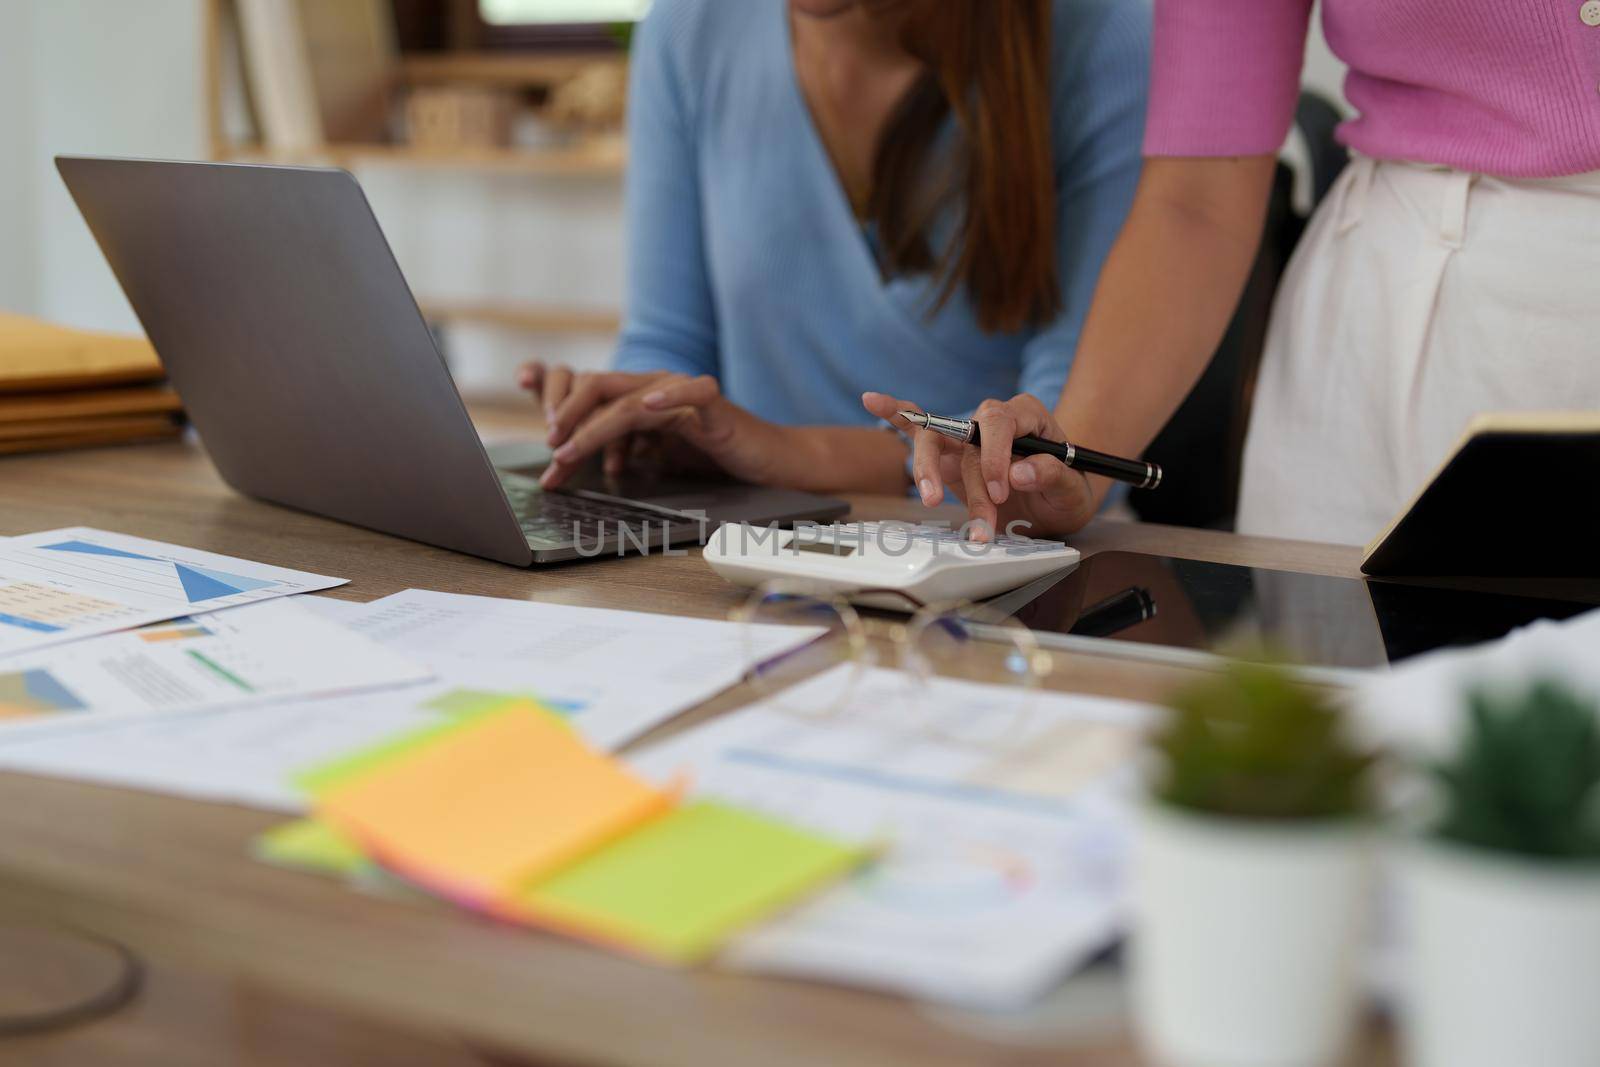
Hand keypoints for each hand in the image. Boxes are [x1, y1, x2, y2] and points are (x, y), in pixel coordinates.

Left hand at [520, 364, 794, 488]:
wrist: (769, 461)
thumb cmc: (715, 458)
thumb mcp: (656, 455)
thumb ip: (621, 450)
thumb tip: (574, 462)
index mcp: (641, 397)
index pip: (590, 400)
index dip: (560, 420)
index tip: (545, 462)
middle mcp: (658, 388)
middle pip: (599, 388)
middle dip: (566, 418)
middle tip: (548, 451)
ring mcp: (685, 394)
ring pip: (630, 400)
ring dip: (595, 427)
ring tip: (570, 448)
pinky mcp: (715, 406)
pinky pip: (693, 391)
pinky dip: (671, 395)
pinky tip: (650, 405)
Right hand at [861, 391, 1101, 540]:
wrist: (1056, 502)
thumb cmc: (1066, 491)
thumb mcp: (1073, 490)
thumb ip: (1054, 475)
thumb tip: (1022, 471)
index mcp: (1026, 416)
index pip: (1000, 421)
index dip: (995, 455)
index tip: (1001, 490)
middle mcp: (993, 420)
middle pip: (963, 430)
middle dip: (968, 476)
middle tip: (984, 516)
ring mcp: (967, 436)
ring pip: (935, 438)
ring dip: (929, 471)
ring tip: (929, 500)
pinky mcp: (948, 454)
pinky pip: (917, 426)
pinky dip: (895, 414)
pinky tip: (871, 400)